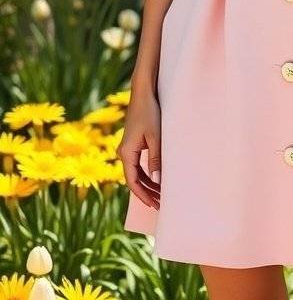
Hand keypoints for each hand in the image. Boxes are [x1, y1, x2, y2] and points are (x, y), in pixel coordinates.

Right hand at [117, 90, 161, 209]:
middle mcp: (124, 152)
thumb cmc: (150, 113)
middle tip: (162, 204)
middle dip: (147, 193)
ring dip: (148, 184)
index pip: (133, 182)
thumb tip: (157, 181)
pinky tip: (157, 180)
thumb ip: (156, 159)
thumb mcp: (155, 137)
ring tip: (162, 195)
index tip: (154, 205)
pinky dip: (147, 174)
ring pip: (137, 173)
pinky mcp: (134, 144)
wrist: (143, 93)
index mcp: (126, 152)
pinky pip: (139, 164)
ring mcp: (128, 148)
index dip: (143, 196)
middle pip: (134, 180)